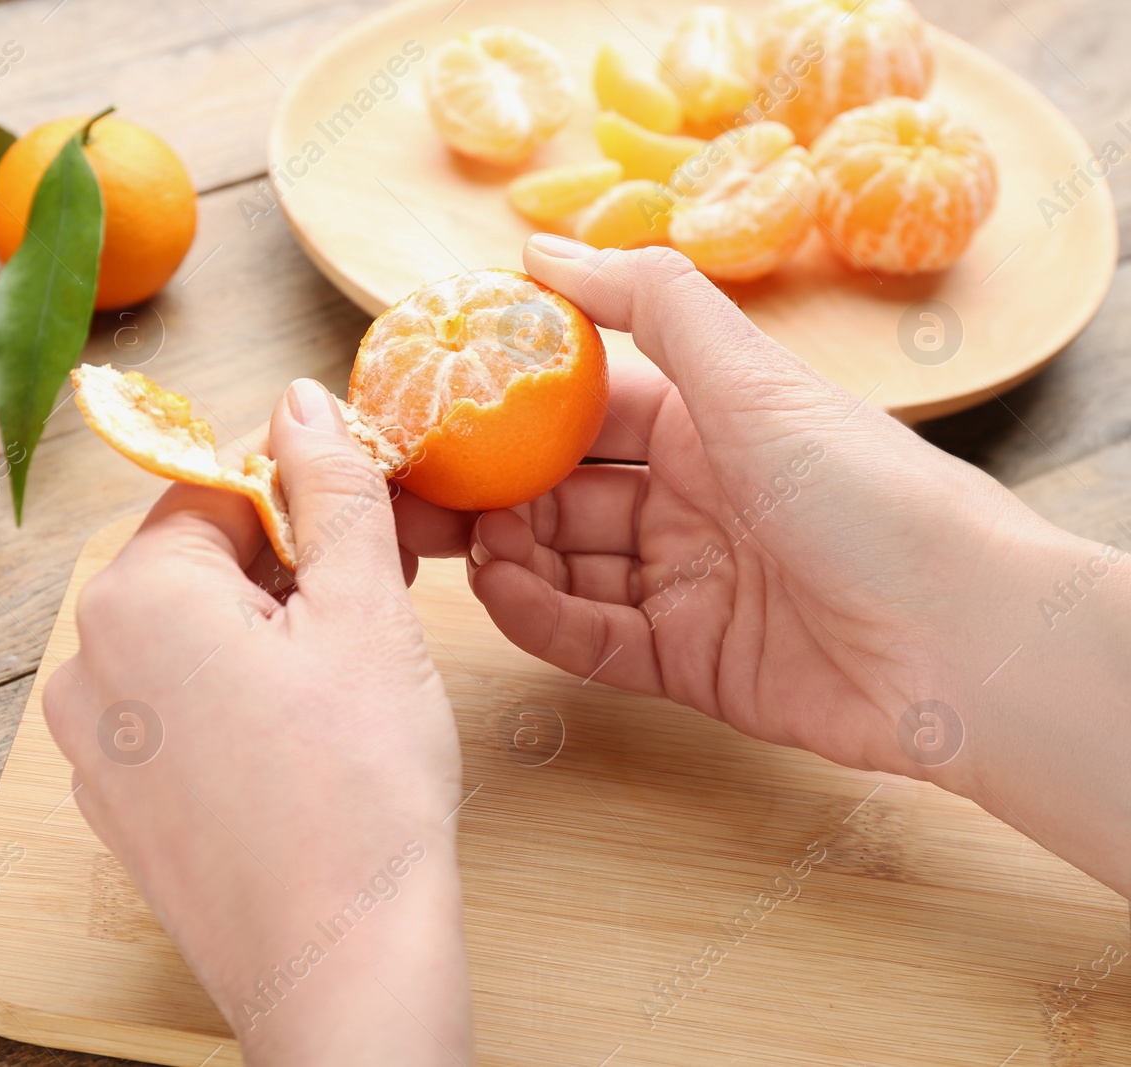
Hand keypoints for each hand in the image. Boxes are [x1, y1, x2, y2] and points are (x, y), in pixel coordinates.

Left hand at [44, 379, 475, 1063]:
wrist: (341, 966)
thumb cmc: (361, 788)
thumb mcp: (365, 609)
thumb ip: (332, 488)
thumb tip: (303, 400)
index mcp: (133, 597)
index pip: (216, 487)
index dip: (305, 493)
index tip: (370, 520)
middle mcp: (84, 665)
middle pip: (196, 564)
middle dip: (287, 567)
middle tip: (376, 602)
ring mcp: (89, 746)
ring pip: (186, 640)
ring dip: (264, 634)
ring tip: (346, 682)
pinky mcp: (116, 806)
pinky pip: (171, 713)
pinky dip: (233, 703)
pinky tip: (301, 745)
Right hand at [398, 237, 1130, 896]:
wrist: (961, 641)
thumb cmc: (869, 492)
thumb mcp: (751, 378)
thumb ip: (649, 304)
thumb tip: (541, 248)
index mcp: (709, 423)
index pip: (585, 406)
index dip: (511, 403)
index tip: (436, 402)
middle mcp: (693, 500)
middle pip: (562, 491)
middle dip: (488, 490)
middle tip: (412, 492)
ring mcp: (686, 583)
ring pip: (566, 565)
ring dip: (508, 553)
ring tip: (456, 543)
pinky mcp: (688, 662)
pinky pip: (592, 636)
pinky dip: (542, 616)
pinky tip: (500, 592)